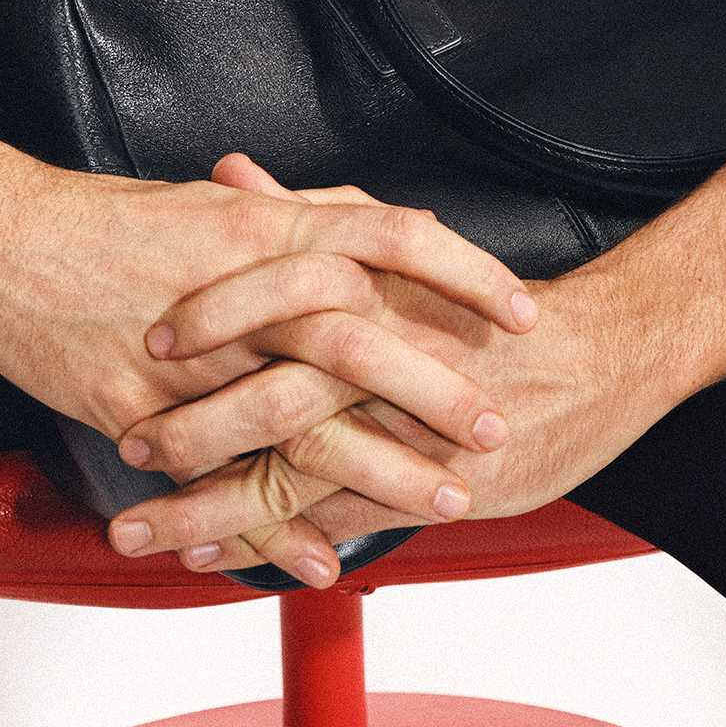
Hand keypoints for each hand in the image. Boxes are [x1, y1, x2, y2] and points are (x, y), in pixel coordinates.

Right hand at [0, 148, 534, 578]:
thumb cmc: (106, 221)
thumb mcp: (216, 206)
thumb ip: (299, 214)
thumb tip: (375, 218)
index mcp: (262, 225)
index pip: (389, 237)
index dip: (462, 272)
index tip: (522, 310)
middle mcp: (235, 286)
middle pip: (355, 335)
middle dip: (432, 387)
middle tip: (494, 426)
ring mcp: (188, 355)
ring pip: (296, 415)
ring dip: (374, 466)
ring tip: (439, 500)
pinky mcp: (138, 408)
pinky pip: (218, 474)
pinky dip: (272, 524)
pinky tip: (322, 561)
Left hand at [106, 156, 670, 582]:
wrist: (600, 358)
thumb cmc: (485, 308)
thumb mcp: (395, 248)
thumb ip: (305, 212)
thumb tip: (232, 169)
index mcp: (372, 290)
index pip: (275, 299)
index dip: (205, 321)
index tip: (138, 335)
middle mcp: (384, 358)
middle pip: (271, 395)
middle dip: (190, 427)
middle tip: (125, 443)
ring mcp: (403, 431)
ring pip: (292, 473)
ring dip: (205, 506)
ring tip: (139, 526)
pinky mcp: (425, 488)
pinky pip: (331, 523)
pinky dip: (264, 546)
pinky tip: (208, 557)